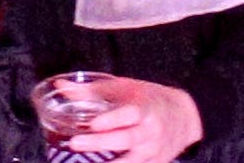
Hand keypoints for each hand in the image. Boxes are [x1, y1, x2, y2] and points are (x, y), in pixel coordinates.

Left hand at [44, 77, 203, 162]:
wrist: (184, 116)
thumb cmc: (147, 99)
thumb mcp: (124, 89)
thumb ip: (91, 91)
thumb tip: (60, 87)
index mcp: (145, 108)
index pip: (130, 114)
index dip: (112, 119)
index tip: (93, 123)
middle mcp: (151, 131)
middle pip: (125, 139)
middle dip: (100, 142)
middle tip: (75, 143)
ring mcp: (153, 151)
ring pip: (131, 161)